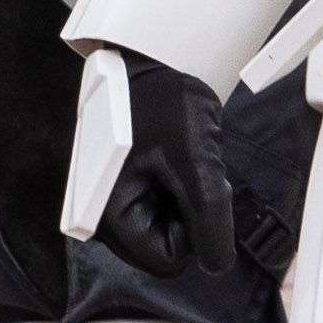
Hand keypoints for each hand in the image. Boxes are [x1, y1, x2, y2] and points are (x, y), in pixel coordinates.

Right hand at [61, 39, 240, 278]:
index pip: (166, 260)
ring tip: (182, 157)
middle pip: (167, 247)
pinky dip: (184, 186)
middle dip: (189, 214)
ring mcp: (117, 201)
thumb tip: (217, 265)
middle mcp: (105, 216)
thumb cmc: (164, 101)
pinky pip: (170, 206)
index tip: (190, 184)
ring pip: (172, 226)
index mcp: (107, 215)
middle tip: (187, 169)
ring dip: (189, 197)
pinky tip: (178, 156)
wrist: (152, 58)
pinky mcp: (130, 187)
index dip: (192, 229)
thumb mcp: (195, 163)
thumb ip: (210, 220)